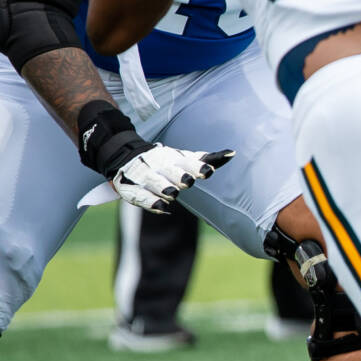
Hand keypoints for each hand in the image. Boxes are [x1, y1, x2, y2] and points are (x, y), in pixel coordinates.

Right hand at [106, 141, 233, 214]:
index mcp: (174, 159)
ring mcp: (145, 177)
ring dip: (163, 187)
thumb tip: (232, 153)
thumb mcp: (185, 158)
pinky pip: (140, 196)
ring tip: (172, 194)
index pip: (188, 161)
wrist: (128, 157)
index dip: (198, 167)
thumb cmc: (166, 161)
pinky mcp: (132, 189)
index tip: (209, 170)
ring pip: (154, 182)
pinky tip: (161, 207)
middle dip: (179, 176)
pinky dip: (149, 202)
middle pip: (170, 171)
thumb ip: (207, 159)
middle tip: (188, 182)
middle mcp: (160, 166)